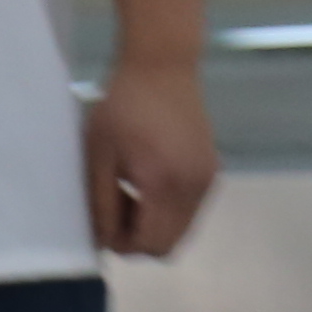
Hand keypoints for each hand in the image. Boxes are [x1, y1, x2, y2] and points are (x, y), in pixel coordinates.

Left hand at [85, 51, 216, 258]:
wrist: (163, 66)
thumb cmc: (122, 105)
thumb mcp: (99, 153)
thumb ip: (102, 201)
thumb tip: (104, 240)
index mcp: (165, 185)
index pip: (151, 244)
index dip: (123, 244)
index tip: (102, 222)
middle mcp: (195, 189)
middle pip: (170, 245)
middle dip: (139, 237)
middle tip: (114, 205)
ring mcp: (208, 181)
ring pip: (182, 229)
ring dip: (154, 223)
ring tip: (129, 189)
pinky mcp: (213, 171)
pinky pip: (190, 209)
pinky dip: (168, 208)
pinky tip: (147, 178)